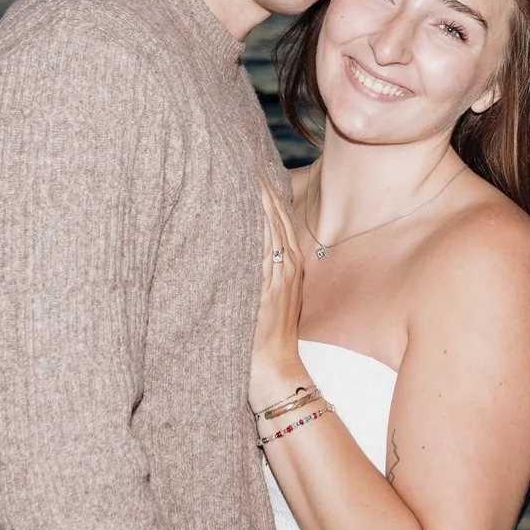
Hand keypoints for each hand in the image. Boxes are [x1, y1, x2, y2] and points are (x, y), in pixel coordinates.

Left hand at [252, 181, 307, 413]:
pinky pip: (261, 251)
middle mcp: (289, 266)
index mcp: (291, 264)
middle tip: (241, 157)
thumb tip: (238, 250)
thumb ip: (260, 273)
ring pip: (270, 226)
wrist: (274, 371)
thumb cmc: (266, 339)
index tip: (249, 165)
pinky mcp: (268, 289)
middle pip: (276, 213)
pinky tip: (240, 209)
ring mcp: (280, 277)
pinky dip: (253, 229)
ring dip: (255, 199)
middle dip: (260, 186)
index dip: (266, 189)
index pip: (280, 215)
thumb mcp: (267, 298)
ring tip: (239, 170)